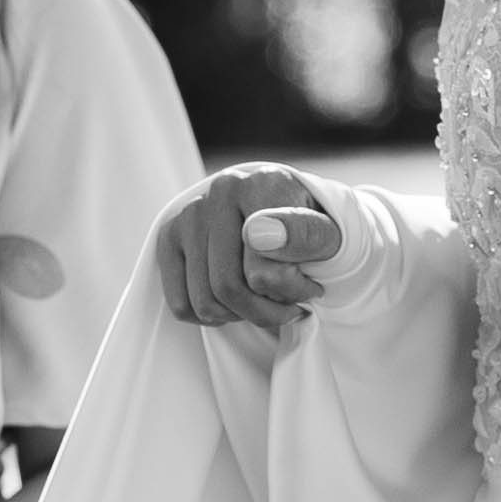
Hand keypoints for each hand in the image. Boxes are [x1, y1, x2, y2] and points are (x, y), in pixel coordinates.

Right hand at [154, 164, 342, 332]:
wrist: (290, 217)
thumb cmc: (312, 234)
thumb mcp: (331, 236)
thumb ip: (304, 233)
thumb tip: (256, 234)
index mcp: (262, 185)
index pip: (261, 271)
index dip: (292, 293)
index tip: (312, 289)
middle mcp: (220, 191)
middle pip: (228, 288)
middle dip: (265, 312)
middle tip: (290, 306)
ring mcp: (190, 213)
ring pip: (204, 302)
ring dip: (240, 317)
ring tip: (265, 302)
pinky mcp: (169, 235)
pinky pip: (181, 305)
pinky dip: (213, 316)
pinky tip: (237, 300)